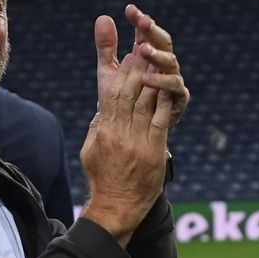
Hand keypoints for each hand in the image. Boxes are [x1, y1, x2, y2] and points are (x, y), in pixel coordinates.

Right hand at [81, 52, 171, 246]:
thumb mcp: (90, 150)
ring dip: (152, 81)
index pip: (113, 96)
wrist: (115, 206)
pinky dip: (164, 104)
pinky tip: (169, 89)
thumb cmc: (101, 178)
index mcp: (104, 131)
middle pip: (129, 95)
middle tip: (145, 51)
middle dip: (137, 70)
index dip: (122, 74)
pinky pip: (160, 122)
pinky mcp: (154, 152)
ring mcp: (138, 143)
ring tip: (157, 64)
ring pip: (145, 104)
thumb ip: (97, 128)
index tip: (128, 57)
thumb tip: (101, 111)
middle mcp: (120, 133)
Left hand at [96, 4, 188, 128]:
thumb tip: (102, 17)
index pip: (146, 32)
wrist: (127, 132)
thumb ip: (106, 47)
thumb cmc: (121, 98)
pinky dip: (161, 82)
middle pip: (163, 42)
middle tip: (143, 21)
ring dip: (157, 54)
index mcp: (147, 56)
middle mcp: (163, 65)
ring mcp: (173, 80)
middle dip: (153, 31)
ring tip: (142, 49)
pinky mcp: (178, 99)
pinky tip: (146, 78)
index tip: (129, 10)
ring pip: (171, 61)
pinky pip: (174, 87)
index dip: (139, 21)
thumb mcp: (110, 71)